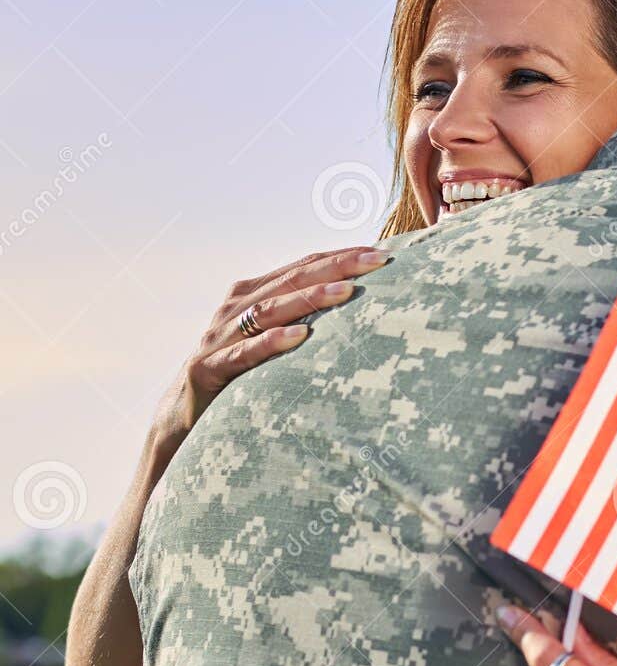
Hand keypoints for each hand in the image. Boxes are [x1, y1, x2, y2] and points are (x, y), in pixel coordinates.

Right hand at [150, 246, 389, 450]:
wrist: (184, 413)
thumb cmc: (243, 372)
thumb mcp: (274, 338)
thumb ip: (306, 318)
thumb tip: (359, 302)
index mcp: (253, 294)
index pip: (303, 267)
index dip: (341, 256)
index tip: (383, 253)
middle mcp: (235, 308)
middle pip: (291, 281)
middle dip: (337, 268)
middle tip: (377, 261)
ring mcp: (220, 336)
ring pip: (269, 310)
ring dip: (310, 299)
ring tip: (347, 291)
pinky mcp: (208, 368)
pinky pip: (244, 354)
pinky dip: (272, 343)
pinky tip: (300, 337)